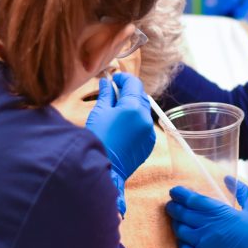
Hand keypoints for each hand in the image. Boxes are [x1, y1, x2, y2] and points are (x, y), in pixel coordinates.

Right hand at [85, 73, 155, 214]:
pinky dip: (136, 121)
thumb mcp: (99, 112)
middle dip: (129, 92)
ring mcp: (149, 132)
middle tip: (114, 91)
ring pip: (143, 111)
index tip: (114, 78)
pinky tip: (123, 125)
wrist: (104, 169)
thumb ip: (106, 95)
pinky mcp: (148, 143)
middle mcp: (145, 118)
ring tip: (117, 109)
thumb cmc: (98, 139)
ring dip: (133, 106)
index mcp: (134, 107)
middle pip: (140, 96)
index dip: (124, 78)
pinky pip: (145, 126)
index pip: (134, 84)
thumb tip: (107, 82)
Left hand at [166, 178, 247, 247]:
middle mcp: (209, 227)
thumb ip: (240, 191)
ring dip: (176, 224)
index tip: (174, 191)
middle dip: (173, 207)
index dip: (179, 194)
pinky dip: (181, 243)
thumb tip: (227, 179)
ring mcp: (205, 245)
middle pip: (181, 213)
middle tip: (171, 204)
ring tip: (178, 221)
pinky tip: (185, 240)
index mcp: (221, 212)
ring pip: (180, 231)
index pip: (192, 199)